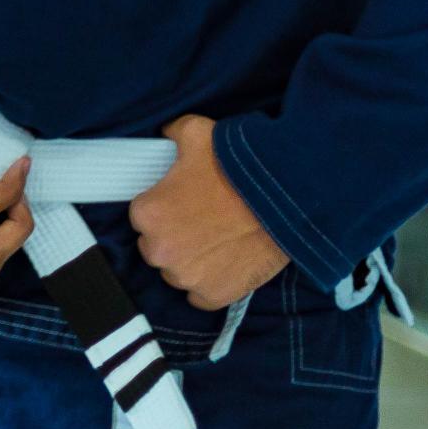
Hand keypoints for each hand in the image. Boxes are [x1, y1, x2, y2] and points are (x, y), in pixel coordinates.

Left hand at [131, 115, 288, 310]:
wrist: (284, 197)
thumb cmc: (235, 164)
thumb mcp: (195, 131)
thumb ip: (171, 135)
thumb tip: (166, 135)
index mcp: (147, 214)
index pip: (143, 216)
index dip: (164, 207)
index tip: (182, 202)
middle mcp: (160, 252)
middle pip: (157, 247)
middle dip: (173, 236)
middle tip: (201, 220)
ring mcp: (187, 278)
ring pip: (178, 273)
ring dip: (191, 261)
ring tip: (218, 240)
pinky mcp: (214, 296)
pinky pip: (201, 296)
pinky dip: (211, 283)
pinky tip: (226, 263)